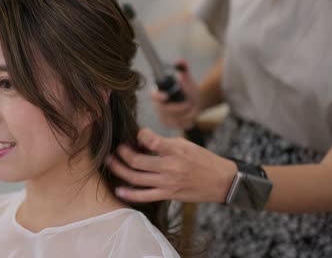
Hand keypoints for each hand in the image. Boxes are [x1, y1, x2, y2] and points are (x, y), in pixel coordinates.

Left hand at [108, 128, 236, 202]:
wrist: (221, 181)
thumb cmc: (203, 159)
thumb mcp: (185, 144)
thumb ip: (164, 143)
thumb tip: (142, 141)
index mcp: (175, 150)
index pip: (148, 139)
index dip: (139, 135)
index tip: (138, 135)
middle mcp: (170, 167)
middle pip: (137, 161)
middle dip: (122, 153)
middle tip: (117, 149)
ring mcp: (168, 183)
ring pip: (136, 178)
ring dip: (119, 170)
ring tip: (110, 163)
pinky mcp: (168, 195)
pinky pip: (144, 196)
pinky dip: (130, 193)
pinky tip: (119, 189)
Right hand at [151, 61, 200, 128]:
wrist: (193, 102)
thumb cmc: (187, 89)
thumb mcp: (187, 79)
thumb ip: (183, 68)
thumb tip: (180, 62)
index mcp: (158, 93)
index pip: (153, 95)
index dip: (158, 97)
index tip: (166, 96)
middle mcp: (157, 106)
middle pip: (166, 110)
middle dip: (180, 107)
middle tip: (190, 103)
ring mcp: (162, 117)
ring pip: (175, 119)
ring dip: (187, 113)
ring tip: (192, 107)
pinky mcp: (169, 125)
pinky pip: (180, 124)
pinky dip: (188, 120)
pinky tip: (191, 114)